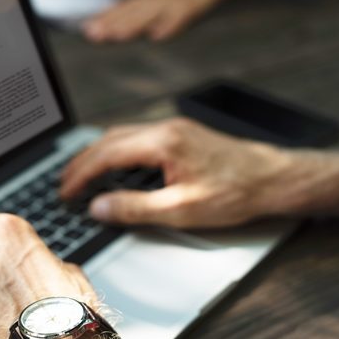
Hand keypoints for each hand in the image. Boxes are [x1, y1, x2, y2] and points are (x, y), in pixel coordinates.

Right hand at [61, 118, 338, 228]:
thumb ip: (136, 208)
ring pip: (122, 135)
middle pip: (109, 139)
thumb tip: (99, 206)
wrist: (275, 178)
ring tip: (81, 175)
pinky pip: (137, 137)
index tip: (65, 191)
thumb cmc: (236, 193)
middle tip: (64, 184)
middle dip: (82, 161)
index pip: (107, 154)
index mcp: (163, 143)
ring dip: (98, 154)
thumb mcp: (182, 210)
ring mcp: (174, 128)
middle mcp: (165, 128)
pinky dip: (116, 151)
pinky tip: (114, 166)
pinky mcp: (181, 134)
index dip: (80, 173)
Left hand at [83, 0, 273, 41]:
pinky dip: (168, 27)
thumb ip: (139, 9)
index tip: (86, 28)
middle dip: (110, 23)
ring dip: (132, 25)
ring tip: (116, 35)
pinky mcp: (189, 8)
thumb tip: (117, 24)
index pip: (121, 7)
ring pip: (149, 14)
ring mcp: (172, 2)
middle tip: (93, 34)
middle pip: (129, 12)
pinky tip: (157, 37)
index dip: (103, 18)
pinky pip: (177, 19)